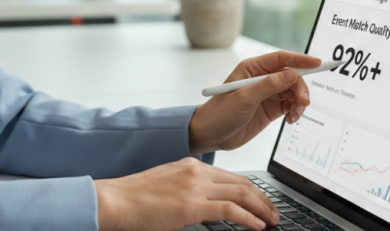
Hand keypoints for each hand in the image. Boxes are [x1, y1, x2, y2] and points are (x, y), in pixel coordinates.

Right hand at [95, 158, 278, 230]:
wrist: (115, 200)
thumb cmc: (134, 198)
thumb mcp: (167, 187)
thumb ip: (188, 191)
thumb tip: (205, 206)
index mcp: (190, 165)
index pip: (231, 176)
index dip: (251, 190)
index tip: (261, 201)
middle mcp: (196, 171)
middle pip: (242, 183)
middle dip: (263, 199)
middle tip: (274, 213)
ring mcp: (195, 186)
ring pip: (241, 194)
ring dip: (261, 209)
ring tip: (271, 221)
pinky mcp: (192, 204)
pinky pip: (231, 209)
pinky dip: (248, 218)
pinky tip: (256, 226)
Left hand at [189, 51, 320, 154]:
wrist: (211, 135)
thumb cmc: (220, 113)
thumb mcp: (244, 98)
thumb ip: (268, 86)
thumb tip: (292, 74)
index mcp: (252, 68)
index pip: (281, 59)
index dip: (301, 60)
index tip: (317, 63)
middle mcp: (262, 78)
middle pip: (292, 76)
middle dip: (301, 88)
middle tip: (303, 103)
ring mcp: (267, 94)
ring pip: (294, 91)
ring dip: (299, 102)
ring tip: (295, 115)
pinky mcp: (271, 109)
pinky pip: (291, 105)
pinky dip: (296, 112)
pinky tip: (291, 120)